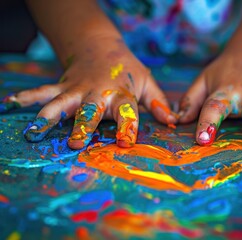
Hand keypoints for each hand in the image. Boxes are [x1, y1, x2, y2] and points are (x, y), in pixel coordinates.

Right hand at [0, 36, 176, 148]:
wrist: (101, 47)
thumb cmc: (127, 70)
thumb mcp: (147, 83)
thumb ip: (158, 104)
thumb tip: (173, 122)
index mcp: (122, 94)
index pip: (127, 113)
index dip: (127, 127)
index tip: (124, 143)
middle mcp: (98, 93)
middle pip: (90, 110)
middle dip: (82, 126)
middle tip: (75, 143)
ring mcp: (77, 89)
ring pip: (61, 103)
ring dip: (48, 116)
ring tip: (35, 131)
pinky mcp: (62, 86)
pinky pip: (42, 91)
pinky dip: (26, 98)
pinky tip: (9, 105)